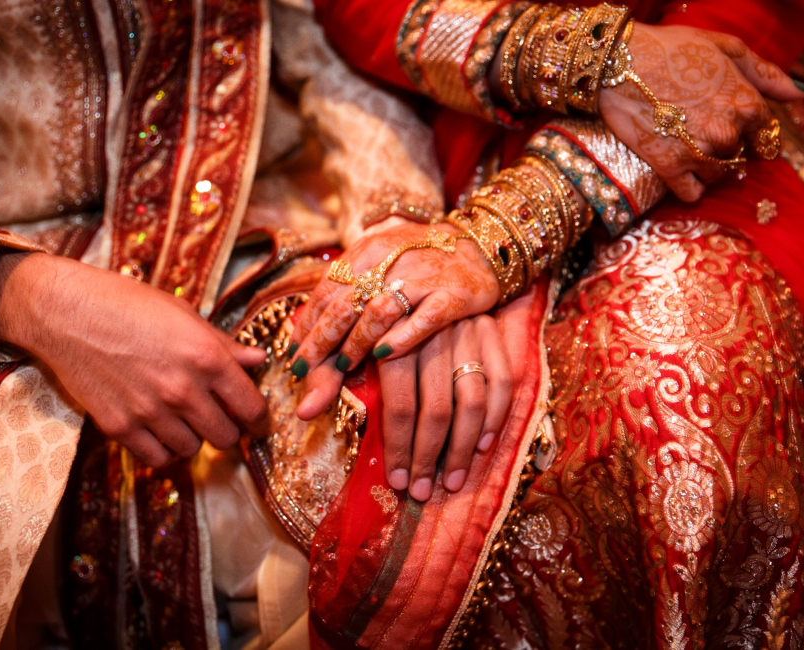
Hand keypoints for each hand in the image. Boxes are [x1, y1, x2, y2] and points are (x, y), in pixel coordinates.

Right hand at [0, 251, 267, 466]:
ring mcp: (150, 411)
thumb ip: (224, 344)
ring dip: (194, 437)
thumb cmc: (127, 304)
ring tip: (183, 418)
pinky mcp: (119, 426)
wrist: (65, 311)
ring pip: (194, 450)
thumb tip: (258, 361)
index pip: (251, 408)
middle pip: (226, 437)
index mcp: (207, 357)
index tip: (255, 420)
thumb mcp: (184, 315)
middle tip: (218, 417)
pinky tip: (159, 430)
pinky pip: (158, 458)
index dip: (258, 418)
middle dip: (228, 429)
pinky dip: (163, 449)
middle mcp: (182, 389)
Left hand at [289, 222, 499, 387]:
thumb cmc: (420, 262)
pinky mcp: (452, 295)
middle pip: (344, 304)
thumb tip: (305, 333)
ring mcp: (422, 278)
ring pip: (378, 312)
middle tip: (303, 371)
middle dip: (319, 341)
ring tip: (340, 367)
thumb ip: (348, 294)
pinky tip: (382, 356)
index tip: (294, 355)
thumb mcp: (380, 266)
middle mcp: (390, 261)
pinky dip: (400, 339)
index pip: (326, 291)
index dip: (306, 325)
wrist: (480, 245)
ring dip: (355, 342)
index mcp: (366, 253)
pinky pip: (422, 320)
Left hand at [299, 315, 510, 500]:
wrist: (423, 257)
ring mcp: (466, 331)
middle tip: (421, 492)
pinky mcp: (490, 330)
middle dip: (427, 457)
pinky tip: (482, 447)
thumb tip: (302, 413)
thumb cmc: (373, 306)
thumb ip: (326, 374)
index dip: (397, 447)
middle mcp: (432, 333)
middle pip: (435, 408)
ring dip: (462, 447)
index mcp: (393, 334)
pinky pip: (501, 379)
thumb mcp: (346, 333)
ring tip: (450, 481)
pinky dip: (494, 416)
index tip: (395, 482)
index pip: (398, 403)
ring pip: (470, 399)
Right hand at [599, 24, 803, 201]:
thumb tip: (798, 95)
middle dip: (724, 146)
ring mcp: (699, 154)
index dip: (747, 131)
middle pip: (739, 156)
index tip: (728, 123)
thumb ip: (766, 74)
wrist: (619, 65)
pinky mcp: (670, 168)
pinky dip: (687, 185)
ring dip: (706, 166)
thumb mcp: (726, 48)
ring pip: (717, 176)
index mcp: (748, 105)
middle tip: (698, 128)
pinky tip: (676, 166)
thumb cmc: (672, 49)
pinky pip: (692, 193)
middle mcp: (728, 133)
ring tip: (685, 144)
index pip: (765, 135)